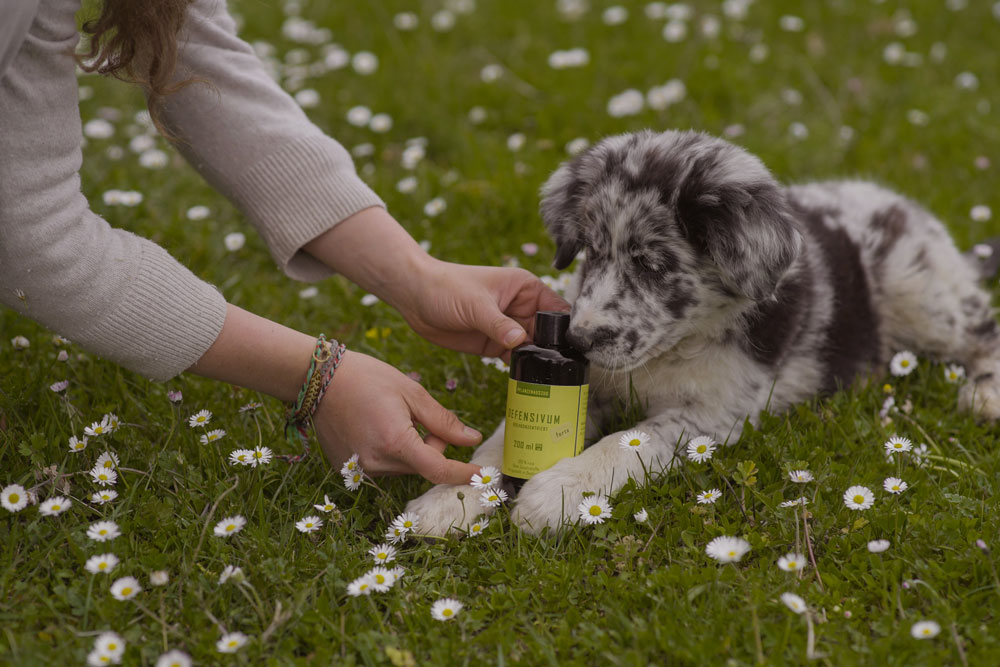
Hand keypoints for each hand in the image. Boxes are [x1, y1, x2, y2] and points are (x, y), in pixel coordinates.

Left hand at [303, 208, 569, 358]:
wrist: (414, 297)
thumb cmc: (446, 288)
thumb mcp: (475, 304)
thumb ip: (499, 324)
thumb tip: (521, 341)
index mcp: (526, 288)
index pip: (557, 310)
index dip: (567, 329)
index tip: (577, 350)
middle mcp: (522, 308)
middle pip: (549, 334)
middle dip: (555, 353)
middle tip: (565, 375)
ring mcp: (509, 328)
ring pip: (534, 349)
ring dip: (539, 364)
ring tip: (550, 384)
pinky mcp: (495, 344)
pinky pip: (516, 359)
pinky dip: (521, 371)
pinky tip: (528, 384)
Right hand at [313, 350, 483, 483]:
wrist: (317, 379)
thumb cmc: (367, 378)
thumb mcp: (411, 393)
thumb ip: (444, 421)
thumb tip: (472, 440)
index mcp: (395, 442)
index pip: (438, 470)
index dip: (462, 474)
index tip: (481, 474)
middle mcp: (376, 463)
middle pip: (422, 466)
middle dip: (433, 447)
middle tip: (422, 419)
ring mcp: (359, 470)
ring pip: (403, 467)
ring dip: (411, 449)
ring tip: (394, 419)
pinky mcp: (347, 469)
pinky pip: (383, 466)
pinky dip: (390, 452)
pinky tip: (377, 427)